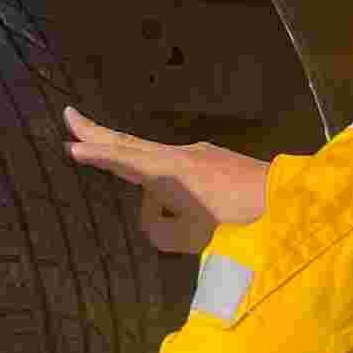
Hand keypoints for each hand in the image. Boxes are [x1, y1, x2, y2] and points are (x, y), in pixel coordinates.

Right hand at [61, 107, 271, 254]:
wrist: (285, 201)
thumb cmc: (234, 224)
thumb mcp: (189, 238)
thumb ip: (158, 230)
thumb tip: (153, 215)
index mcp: (166, 173)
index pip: (121, 159)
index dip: (94, 153)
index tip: (68, 145)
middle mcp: (176, 155)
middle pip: (128, 141)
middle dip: (97, 130)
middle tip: (68, 114)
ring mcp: (197, 152)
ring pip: (150, 151)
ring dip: (124, 149)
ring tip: (103, 151)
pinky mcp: (214, 158)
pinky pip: (173, 160)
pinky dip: (153, 165)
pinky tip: (163, 186)